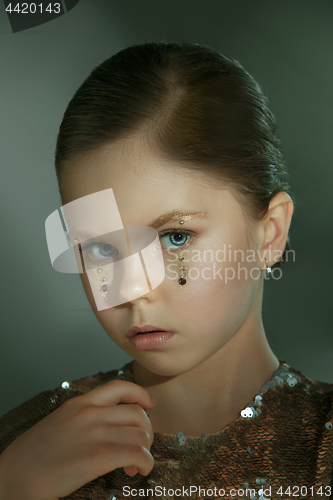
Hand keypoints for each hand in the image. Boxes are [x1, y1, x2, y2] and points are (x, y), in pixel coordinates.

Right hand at [0, 379, 154, 499]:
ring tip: (134, 466)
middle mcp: (90, 414)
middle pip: (137, 413)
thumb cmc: (34, 455)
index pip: (119, 387)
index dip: (140, 394)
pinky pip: (137, 454)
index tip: (149, 404)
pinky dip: (145, 463)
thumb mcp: (60, 422)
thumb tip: (110, 426)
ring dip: (145, 451)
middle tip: (139, 448)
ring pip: (141, 434)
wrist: (15, 476)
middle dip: (145, 432)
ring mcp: (95, 434)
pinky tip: (136, 472)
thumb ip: (84, 418)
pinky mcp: (97, 457)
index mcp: (80, 403)